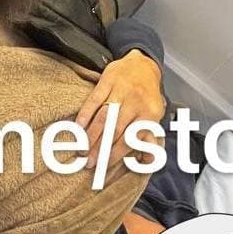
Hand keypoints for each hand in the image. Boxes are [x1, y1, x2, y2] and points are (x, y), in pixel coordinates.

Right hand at [77, 50, 165, 168]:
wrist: (144, 65)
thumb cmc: (147, 97)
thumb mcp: (154, 116)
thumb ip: (150, 138)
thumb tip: (146, 161)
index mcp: (150, 114)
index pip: (130, 139)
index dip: (116, 155)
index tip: (103, 168)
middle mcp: (136, 102)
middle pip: (116, 130)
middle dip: (101, 149)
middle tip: (89, 163)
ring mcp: (122, 90)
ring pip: (104, 116)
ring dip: (92, 135)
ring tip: (82, 151)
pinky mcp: (108, 80)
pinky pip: (95, 98)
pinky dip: (85, 113)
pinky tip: (78, 126)